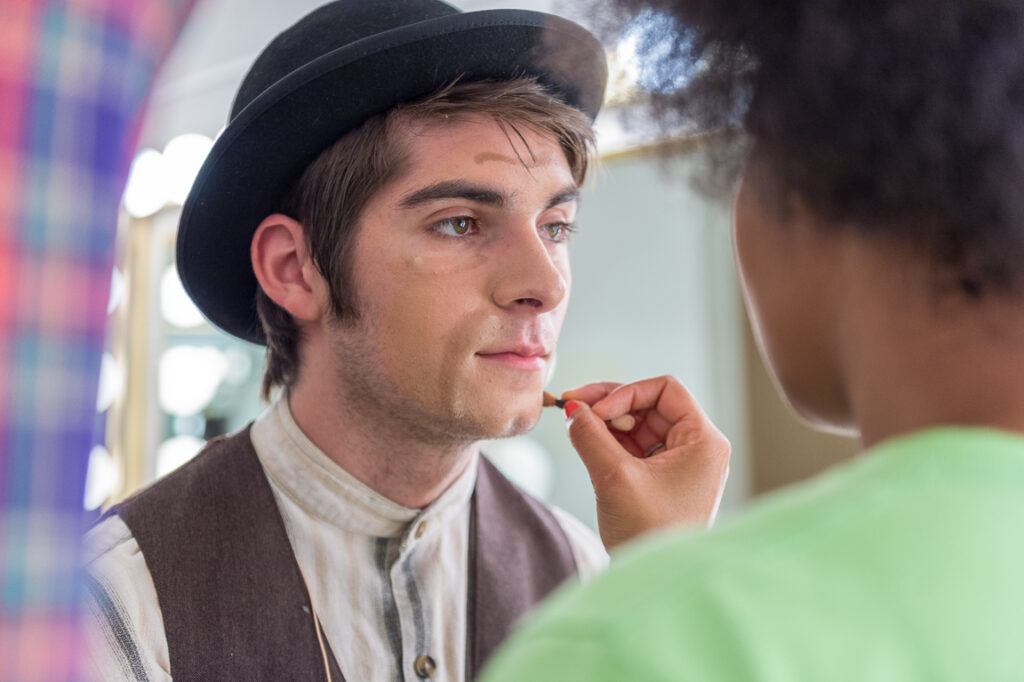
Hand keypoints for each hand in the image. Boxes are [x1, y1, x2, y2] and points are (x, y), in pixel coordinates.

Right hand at [562, 376, 729, 550]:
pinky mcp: (664, 481)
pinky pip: (637, 447)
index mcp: (704, 441)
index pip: (666, 389)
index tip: (594, 411)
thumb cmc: (647, 533)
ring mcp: (682, 465)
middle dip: (611, 404)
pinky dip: (611, 442)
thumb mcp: (614, 478)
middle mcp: (698, 448)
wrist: (654, 585)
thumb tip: (573, 409)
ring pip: (641, 425)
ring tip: (577, 427)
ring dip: (608, 423)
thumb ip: (590, 436)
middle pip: (652, 404)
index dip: (626, 392)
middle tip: (573, 406)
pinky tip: (588, 444)